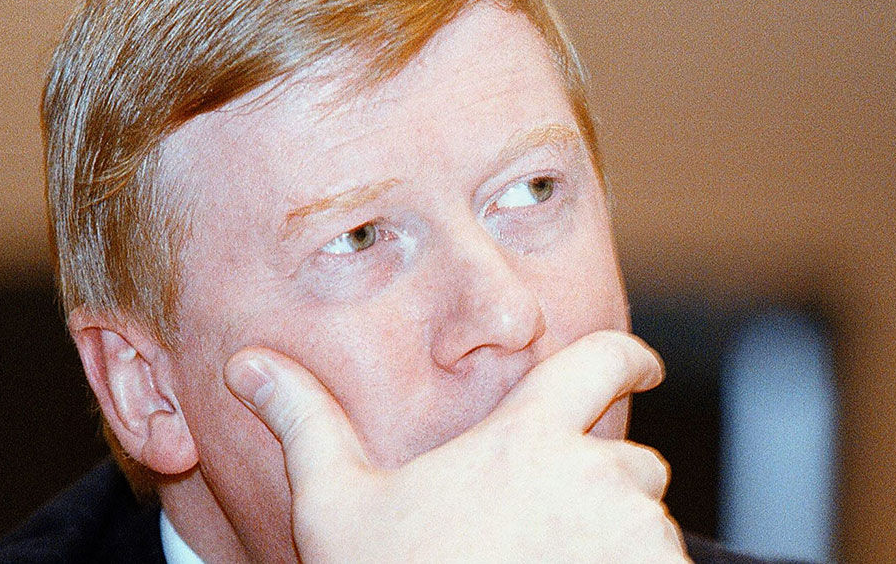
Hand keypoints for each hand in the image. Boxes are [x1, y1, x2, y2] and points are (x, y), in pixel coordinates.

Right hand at [225, 330, 689, 561]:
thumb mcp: (337, 507)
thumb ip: (306, 423)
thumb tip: (249, 364)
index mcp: (529, 439)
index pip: (604, 360)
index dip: (630, 356)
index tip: (644, 365)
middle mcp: (596, 479)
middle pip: (631, 461)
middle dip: (601, 483)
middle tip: (546, 526)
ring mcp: (634, 539)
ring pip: (646, 522)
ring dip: (615, 539)